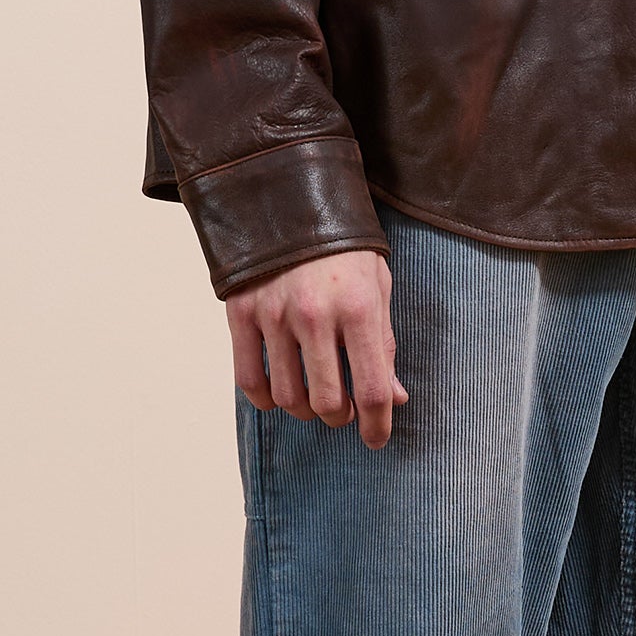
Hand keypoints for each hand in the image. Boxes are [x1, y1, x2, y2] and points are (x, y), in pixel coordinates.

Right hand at [228, 248, 406, 448]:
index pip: (373, 389)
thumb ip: (384, 344)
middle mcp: (315, 315)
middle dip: (341, 419)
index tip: (377, 438)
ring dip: (305, 411)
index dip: (378, 425)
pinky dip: (266, 400)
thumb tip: (394, 399)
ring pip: (288, 398)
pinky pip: (249, 380)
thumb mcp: (377, 287)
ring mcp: (273, 316)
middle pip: (328, 402)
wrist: (289, 197)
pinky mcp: (241, 314)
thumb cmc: (344, 247)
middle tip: (345, 412)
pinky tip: (280, 394)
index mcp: (358, 308)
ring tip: (314, 399)